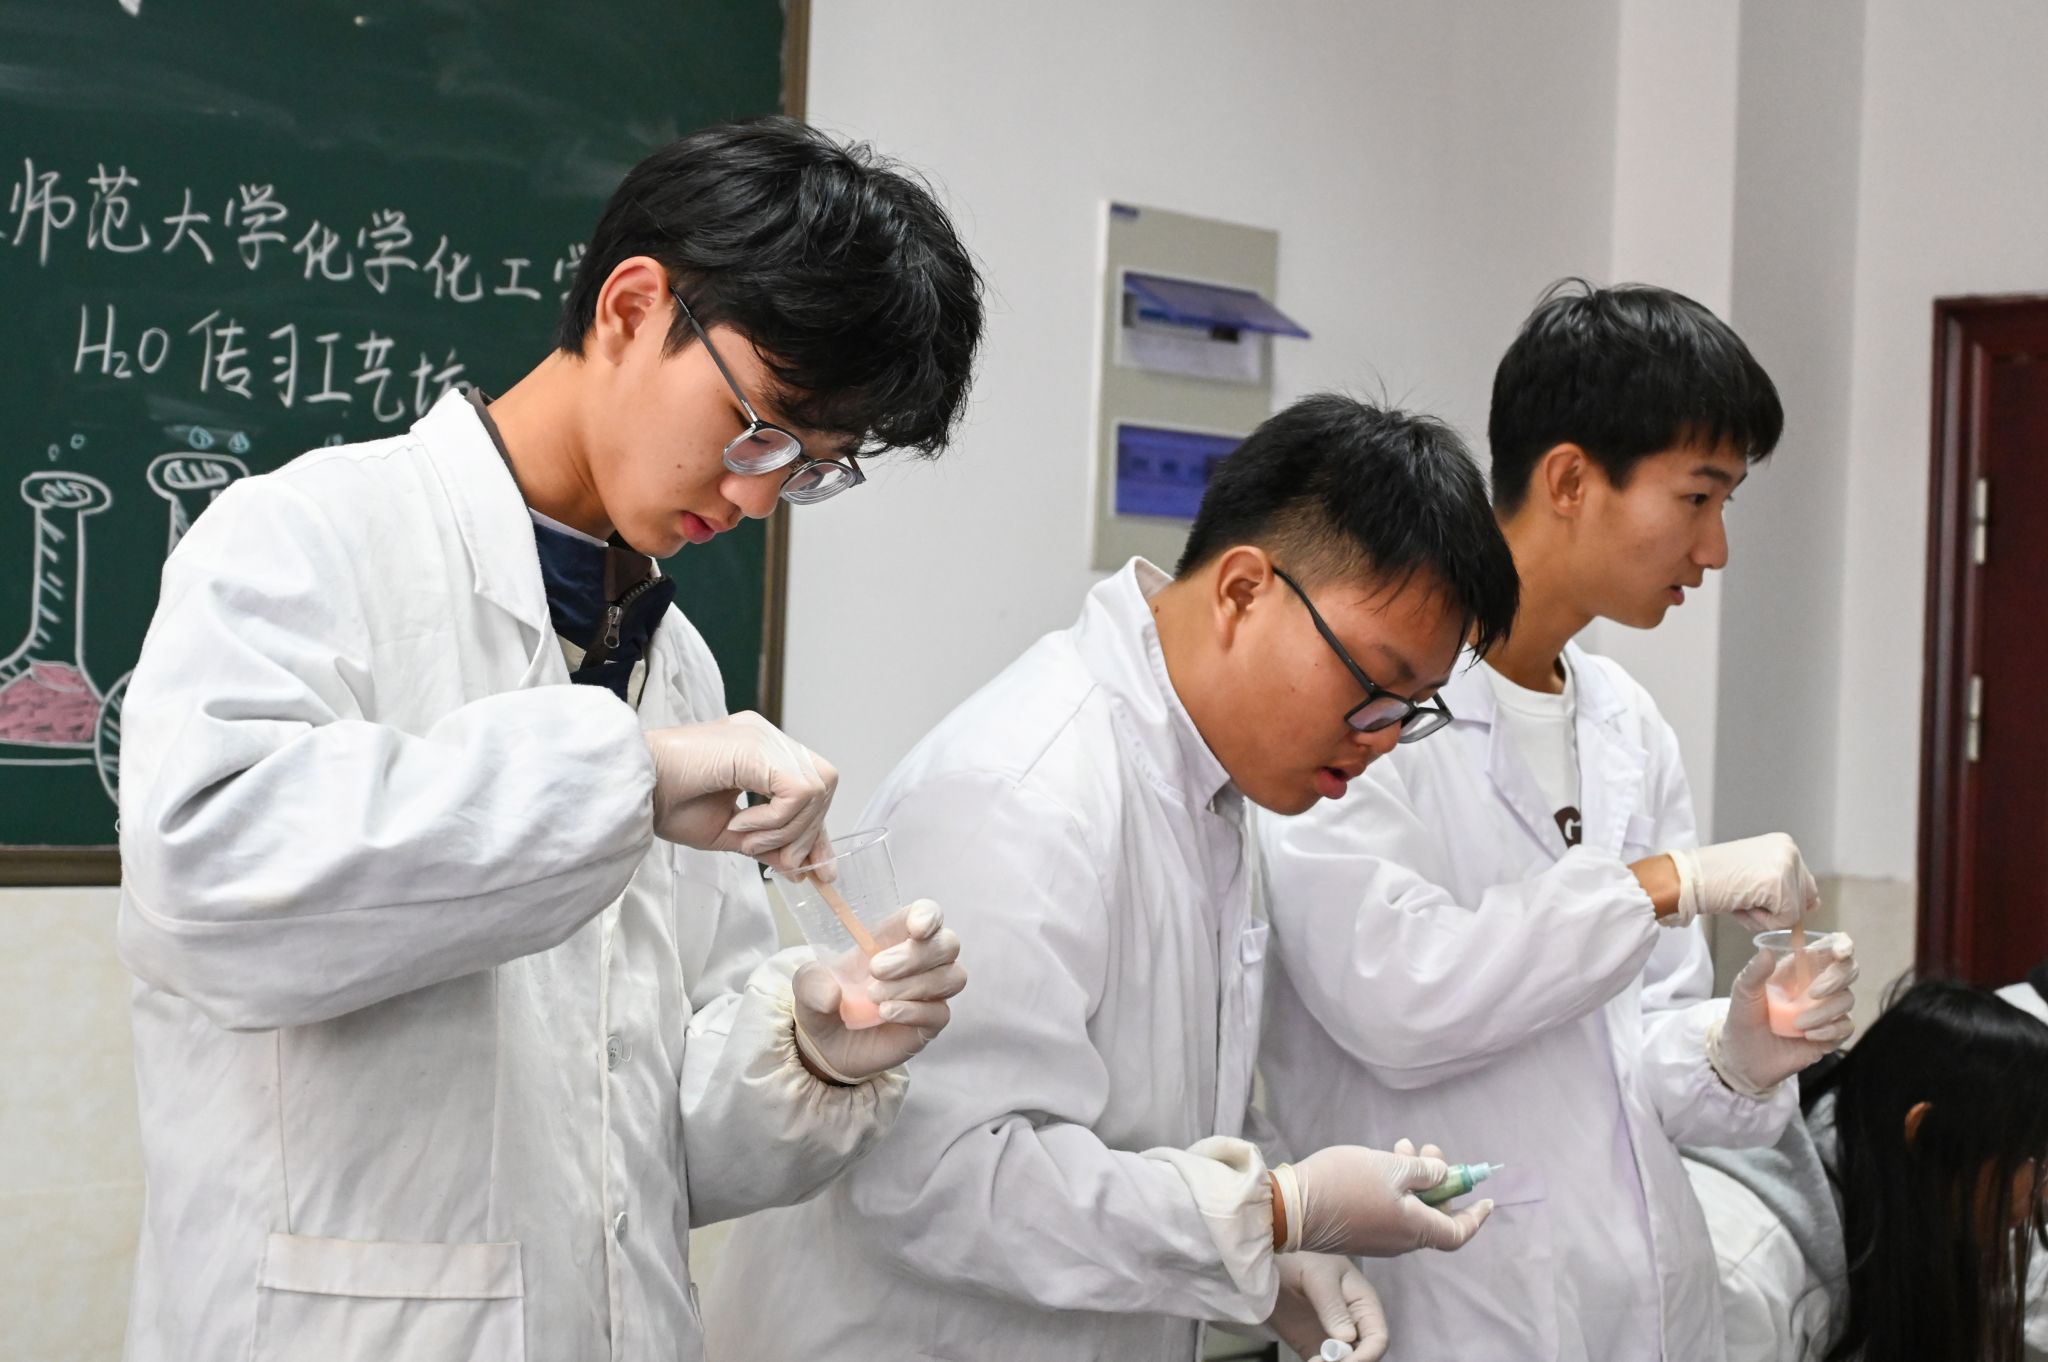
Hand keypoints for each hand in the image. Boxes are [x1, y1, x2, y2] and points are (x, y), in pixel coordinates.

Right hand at [644, 712, 835, 869]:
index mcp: (761, 751)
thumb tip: (801, 869)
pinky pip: (797, 791)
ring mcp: (763, 736)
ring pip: (815, 789)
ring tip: (745, 837)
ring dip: (786, 829)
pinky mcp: (757, 746)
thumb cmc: (667, 803)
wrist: (631, 786)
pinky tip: (740, 823)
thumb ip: (768, 845)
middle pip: (823, 784)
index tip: (819, 870)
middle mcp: (767, 737)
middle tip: (773, 857)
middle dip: (807, 833)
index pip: (812, 788)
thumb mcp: (728, 833)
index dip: (818, 829)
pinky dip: (776, 819)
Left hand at [791, 900, 964, 1082]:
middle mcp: (919, 961)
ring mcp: (928, 993)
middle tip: (876, 970)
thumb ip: (812, 982)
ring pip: (951, 977)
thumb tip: (833, 994)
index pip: (928, 914)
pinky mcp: (929, 1023)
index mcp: (893, 937)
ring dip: (913, 984)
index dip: (929, 916)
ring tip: (874, 997)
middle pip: (948, 944)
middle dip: (915, 955)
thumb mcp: (806, 986)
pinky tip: (885, 1013)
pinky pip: (940, 1012)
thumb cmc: (823, 1001)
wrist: (825, 1045)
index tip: (916, 929)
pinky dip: (913, 1010)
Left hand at [1266, 1253, 1387, 1361]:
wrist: (1272, 1256)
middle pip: (1365, 1356)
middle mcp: (1353, 1326)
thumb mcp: (1318, 1276)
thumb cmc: (1303, 1257)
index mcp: (1363, 1305)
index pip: (1378, 1338)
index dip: (1367, 1355)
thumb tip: (1347, 1338)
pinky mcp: (1312, 1346)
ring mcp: (1332, 1338)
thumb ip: (1332, 1305)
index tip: (1345, 1361)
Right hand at [1276, 1143, 1491, 1256]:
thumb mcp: (1390, 1167)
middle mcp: (1401, 1241)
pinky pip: (1389, 1212)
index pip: (1457, 1232)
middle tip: (1428, 1150)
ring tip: (1401, 1147)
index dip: (1475, 1217)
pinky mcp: (1359, 1233)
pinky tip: (1381, 1164)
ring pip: (1410, 1210)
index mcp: (1415, 1229)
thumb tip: (1442, 1175)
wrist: (1291, 1207)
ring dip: (1414, 1179)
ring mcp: (1378, 1240)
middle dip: (1438, 1181)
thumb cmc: (1345, 1183)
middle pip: (1433, 1215)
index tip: (1487, 1199)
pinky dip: (1395, 1189)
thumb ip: (1423, 1170)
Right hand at [1670, 832, 1817, 929]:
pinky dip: (1762, 921)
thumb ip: (1785, 885)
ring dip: (1767, 917)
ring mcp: (1785, 865)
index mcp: (1784, 845)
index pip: (1804, 884)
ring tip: (1740, 900)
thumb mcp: (1754, 875)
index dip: (1785, 901)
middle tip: (1744, 897)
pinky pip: (1785, 920)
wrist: (1685, 878)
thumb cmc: (1712, 879)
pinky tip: (1741, 905)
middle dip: (1777, 909)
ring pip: (1795, 912)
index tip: (1757, 897)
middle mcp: (1790, 850)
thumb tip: (1814, 904)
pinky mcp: (1778, 883)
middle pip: (1805, 899)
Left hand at [1711, 933, 1857, 1095]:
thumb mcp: (1743, 992)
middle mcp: (1817, 986)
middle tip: (1813, 993)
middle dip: (1836, 978)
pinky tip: (1808, 1036)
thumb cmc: (1744, 1017)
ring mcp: (1827, 1010)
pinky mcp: (1831, 1034)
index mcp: (1798, 969)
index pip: (1829, 949)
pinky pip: (1846, 1026)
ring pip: (1847, 1000)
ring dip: (1824, 1012)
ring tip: (1798, 1023)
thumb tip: (1766, 952)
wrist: (1744, 1056)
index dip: (1842, 945)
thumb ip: (1754, 972)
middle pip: (1848, 971)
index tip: (1840, 953)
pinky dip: (1830, 1030)